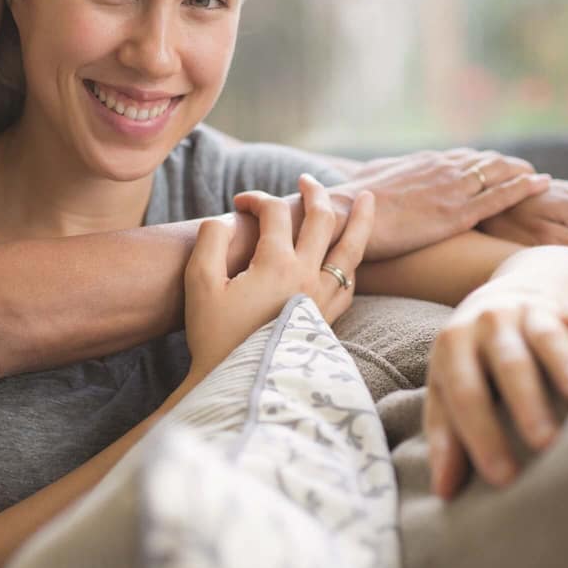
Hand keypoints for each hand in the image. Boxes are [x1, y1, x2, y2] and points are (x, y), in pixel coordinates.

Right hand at [187, 176, 373, 375]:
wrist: (241, 386)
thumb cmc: (215, 337)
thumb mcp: (199, 285)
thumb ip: (210, 242)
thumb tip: (222, 220)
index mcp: (276, 264)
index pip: (275, 212)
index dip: (257, 199)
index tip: (240, 204)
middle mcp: (308, 276)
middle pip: (324, 220)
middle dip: (315, 193)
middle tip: (307, 180)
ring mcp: (323, 299)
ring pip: (352, 250)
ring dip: (360, 220)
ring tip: (367, 200)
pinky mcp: (327, 319)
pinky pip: (350, 281)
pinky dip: (352, 261)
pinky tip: (349, 256)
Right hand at [331, 149, 550, 261]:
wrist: (345, 214)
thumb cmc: (352, 203)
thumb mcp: (371, 180)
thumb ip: (384, 175)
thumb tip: (375, 176)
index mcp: (423, 162)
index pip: (461, 158)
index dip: (481, 162)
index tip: (495, 165)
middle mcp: (442, 169)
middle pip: (485, 162)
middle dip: (508, 165)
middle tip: (527, 171)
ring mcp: (452, 189)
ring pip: (499, 174)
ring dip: (522, 173)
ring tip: (540, 177)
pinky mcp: (457, 212)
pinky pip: (500, 196)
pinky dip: (524, 188)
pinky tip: (542, 184)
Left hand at [424, 288, 567, 498]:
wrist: (493, 304)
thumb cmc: (469, 367)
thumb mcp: (445, 393)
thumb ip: (446, 438)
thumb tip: (444, 492)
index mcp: (454, 345)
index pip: (464, 392)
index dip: (481, 434)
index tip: (502, 478)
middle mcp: (490, 323)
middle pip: (508, 362)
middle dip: (525, 402)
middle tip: (544, 444)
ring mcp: (529, 312)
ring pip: (547, 336)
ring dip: (564, 364)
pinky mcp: (566, 308)